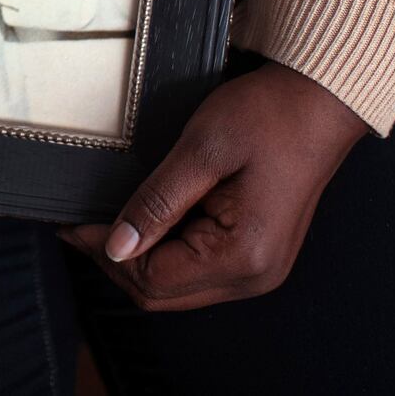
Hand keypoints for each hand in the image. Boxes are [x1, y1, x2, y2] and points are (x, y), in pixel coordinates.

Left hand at [61, 62, 366, 309]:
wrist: (321, 101)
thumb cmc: (271, 116)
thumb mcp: (202, 150)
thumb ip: (157, 202)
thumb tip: (116, 245)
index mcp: (243, 255)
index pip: (153, 278)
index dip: (106, 252)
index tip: (72, 223)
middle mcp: (254, 276)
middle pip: (163, 294)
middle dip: (117, 262)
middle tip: (78, 225)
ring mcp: (259, 269)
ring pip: (178, 287)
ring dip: (138, 260)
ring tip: (103, 223)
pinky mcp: (257, 254)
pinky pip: (197, 270)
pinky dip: (165, 252)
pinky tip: (144, 223)